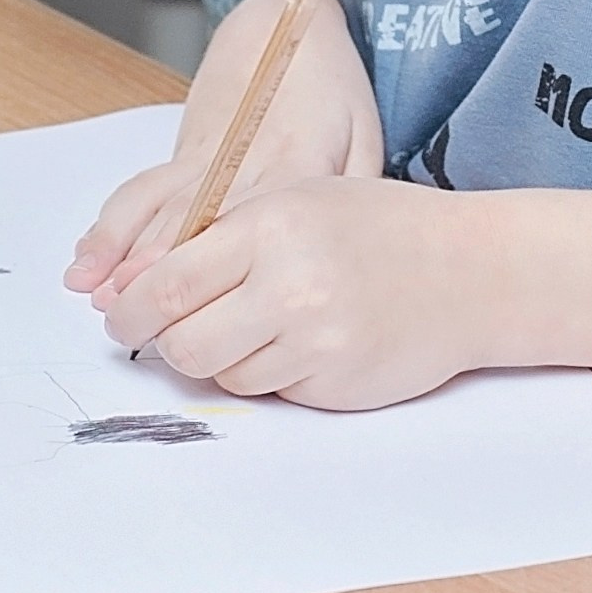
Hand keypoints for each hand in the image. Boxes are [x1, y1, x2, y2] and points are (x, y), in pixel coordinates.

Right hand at [64, 0, 379, 298]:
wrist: (287, 28)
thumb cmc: (332, 88)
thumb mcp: (365, 137)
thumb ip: (355, 196)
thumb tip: (344, 258)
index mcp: (295, 160)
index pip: (254, 219)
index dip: (219, 261)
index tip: (195, 305)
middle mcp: (242, 159)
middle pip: (193, 220)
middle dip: (156, 271)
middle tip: (130, 317)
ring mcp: (206, 156)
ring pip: (157, 207)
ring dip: (123, 252)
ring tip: (97, 293)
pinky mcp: (184, 153)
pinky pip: (141, 190)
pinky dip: (110, 227)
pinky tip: (86, 262)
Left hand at [95, 174, 486, 408]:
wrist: (470, 273)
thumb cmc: (379, 227)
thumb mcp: (299, 200)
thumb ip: (224, 235)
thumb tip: (139, 286)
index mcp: (270, 227)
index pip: (168, 284)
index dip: (131, 308)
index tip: (121, 315)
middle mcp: (289, 287)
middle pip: (184, 343)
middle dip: (167, 344)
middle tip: (170, 334)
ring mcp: (314, 342)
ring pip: (223, 374)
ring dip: (223, 358)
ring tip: (259, 324)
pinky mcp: (334, 386)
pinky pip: (270, 392)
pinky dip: (270, 373)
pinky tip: (302, 342)